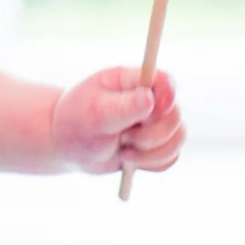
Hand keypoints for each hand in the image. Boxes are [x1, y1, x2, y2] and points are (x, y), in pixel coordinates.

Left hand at [52, 66, 182, 175]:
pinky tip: (129, 161)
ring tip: (123, 152)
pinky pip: (171, 157)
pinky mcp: (156, 145)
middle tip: (124, 138)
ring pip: (177, 138)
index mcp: (133, 81)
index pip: (164, 81)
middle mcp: (149, 99)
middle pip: (174, 115)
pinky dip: (153, 164)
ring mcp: (155, 123)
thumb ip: (123, 106)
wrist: (67, 146)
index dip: (166, 97)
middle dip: (151, 135)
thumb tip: (150, 98)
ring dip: (151, 152)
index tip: (150, 114)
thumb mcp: (95, 113)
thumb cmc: (76, 122)